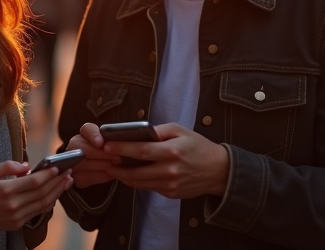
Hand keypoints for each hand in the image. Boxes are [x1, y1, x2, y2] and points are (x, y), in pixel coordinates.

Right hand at [0, 160, 71, 242]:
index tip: (59, 166)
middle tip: (69, 171)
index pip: (35, 181)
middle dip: (58, 181)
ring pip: (43, 204)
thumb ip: (8, 166)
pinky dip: (48, 203)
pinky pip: (37, 212)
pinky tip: (53, 194)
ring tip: (66, 182)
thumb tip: (27, 166)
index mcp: (6, 190)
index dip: (49, 174)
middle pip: (43, 193)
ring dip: (57, 192)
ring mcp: (16, 217)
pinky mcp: (16, 224)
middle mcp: (13, 205)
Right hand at [66, 123, 120, 188]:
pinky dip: (100, 176)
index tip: (100, 143)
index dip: (93, 135)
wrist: (105, 169)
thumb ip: (113, 141)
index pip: (87, 129)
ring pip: (84, 164)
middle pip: (84, 149)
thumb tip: (117, 145)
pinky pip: (87, 177)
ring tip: (115, 166)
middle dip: (102, 154)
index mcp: (85, 134)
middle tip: (117, 158)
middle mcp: (75, 146)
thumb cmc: (112, 152)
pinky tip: (110, 174)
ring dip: (102, 165)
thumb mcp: (114, 144)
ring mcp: (72, 163)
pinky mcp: (76, 177)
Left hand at [103, 123, 228, 198]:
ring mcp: (170, 185)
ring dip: (124, 177)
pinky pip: (149, 188)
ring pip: (139, 183)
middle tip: (105, 161)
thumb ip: (158, 131)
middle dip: (117, 167)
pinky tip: (131, 175)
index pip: (140, 151)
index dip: (121, 149)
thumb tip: (137, 132)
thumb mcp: (180, 131)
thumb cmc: (198, 146)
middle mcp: (170, 170)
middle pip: (136, 172)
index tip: (107, 145)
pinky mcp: (171, 193)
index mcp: (172, 151)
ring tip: (114, 169)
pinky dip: (138, 182)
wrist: (218, 170)